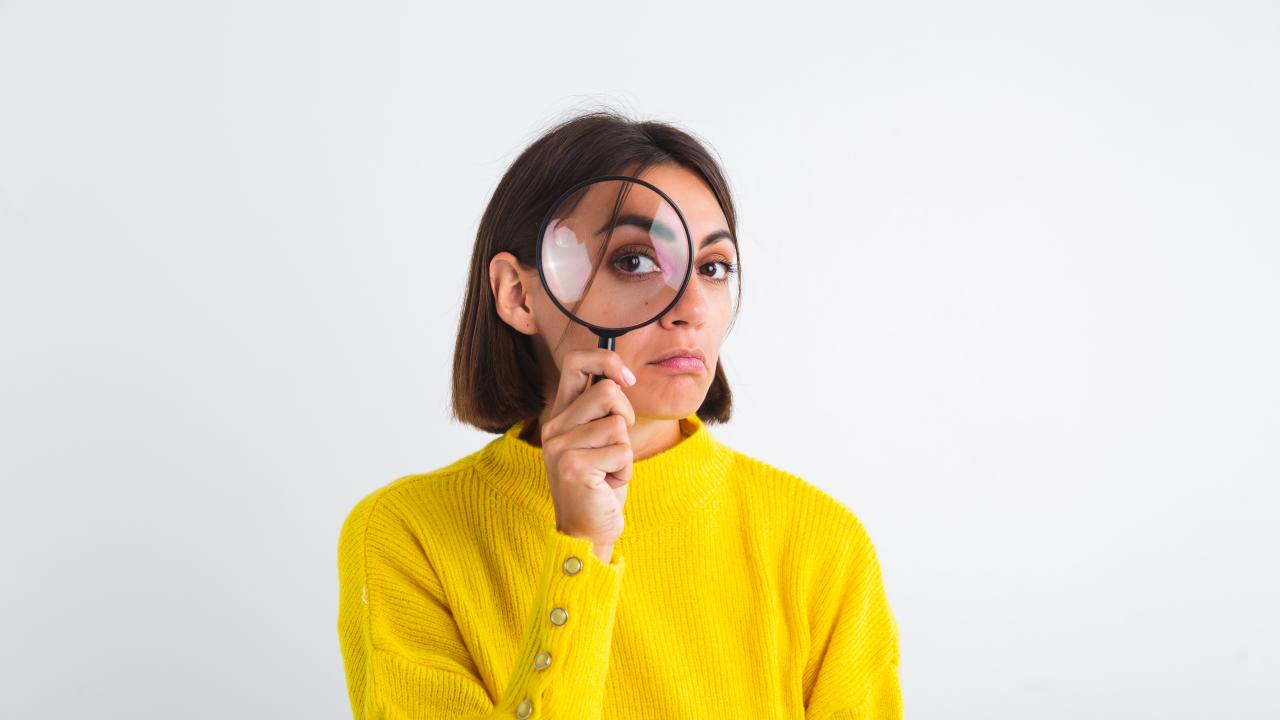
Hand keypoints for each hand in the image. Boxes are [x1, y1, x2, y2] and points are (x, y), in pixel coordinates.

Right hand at [540, 348, 637, 562]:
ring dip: (625, 451)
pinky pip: (622, 451)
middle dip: (626, 416)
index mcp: (561, 416)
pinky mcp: (574, 466)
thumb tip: (621, 375)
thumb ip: (603, 410)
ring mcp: (559, 446)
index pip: (576, 362)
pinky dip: (625, 470)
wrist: (587, 532)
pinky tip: (607, 485)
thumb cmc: (601, 484)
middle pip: (607, 391)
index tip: (627, 378)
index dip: (606, 359)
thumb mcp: (601, 439)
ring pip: (618, 423)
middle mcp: (554, 427)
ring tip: (608, 471)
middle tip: (615, 447)